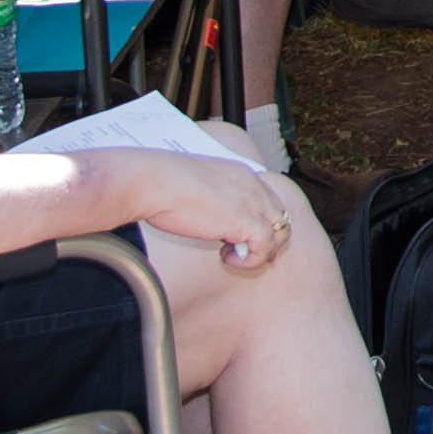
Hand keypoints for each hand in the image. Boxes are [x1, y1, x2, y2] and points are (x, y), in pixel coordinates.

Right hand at [112, 148, 299, 271]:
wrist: (152, 181)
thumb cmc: (160, 183)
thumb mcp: (195, 187)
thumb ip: (210, 199)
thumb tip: (207, 217)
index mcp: (241, 174)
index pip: (269, 200)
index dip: (258, 222)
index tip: (236, 237)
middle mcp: (253, 185)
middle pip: (280, 217)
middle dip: (264, 238)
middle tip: (237, 250)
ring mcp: (252, 202)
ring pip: (281, 233)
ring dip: (259, 250)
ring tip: (230, 254)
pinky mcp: (245, 222)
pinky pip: (266, 248)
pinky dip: (250, 260)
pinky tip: (225, 258)